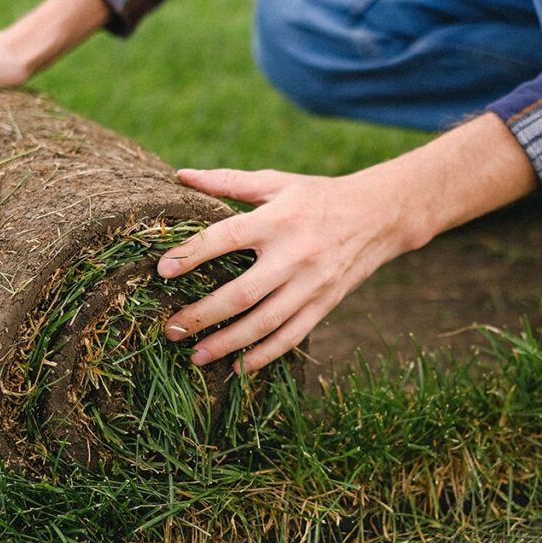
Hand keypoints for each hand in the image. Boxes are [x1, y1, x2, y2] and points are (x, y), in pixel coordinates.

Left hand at [157, 167, 426, 372]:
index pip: (226, 238)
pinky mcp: (324, 304)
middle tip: (171, 328)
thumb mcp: (276, 182)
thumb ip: (228, 181)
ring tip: (196, 355)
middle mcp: (294, 255)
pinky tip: (238, 367)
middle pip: (241, 293)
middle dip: (202, 314)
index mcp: (277, 220)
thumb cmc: (317, 196)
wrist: (379, 215)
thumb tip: (181, 175)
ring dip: (227, 343)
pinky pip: (291, 336)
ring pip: (264, 323)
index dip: (192, 254)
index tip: (162, 270)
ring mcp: (311, 284)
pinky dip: (264, 355)